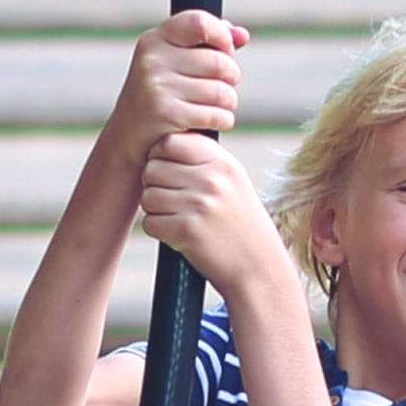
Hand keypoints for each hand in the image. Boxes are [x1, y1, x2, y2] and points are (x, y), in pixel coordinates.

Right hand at [107, 10, 249, 167]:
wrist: (127, 139)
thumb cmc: (158, 97)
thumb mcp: (172, 63)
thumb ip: (207, 43)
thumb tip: (242, 36)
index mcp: (154, 41)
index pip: (200, 22)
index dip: (222, 37)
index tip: (226, 51)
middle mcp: (152, 61)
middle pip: (219, 62)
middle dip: (232, 77)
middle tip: (225, 88)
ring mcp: (157, 88)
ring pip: (221, 91)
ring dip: (230, 102)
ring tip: (221, 106)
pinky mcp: (166, 115)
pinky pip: (214, 114)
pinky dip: (223, 120)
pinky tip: (216, 122)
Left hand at [139, 133, 284, 294]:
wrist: (257, 265)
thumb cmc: (239, 222)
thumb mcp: (232, 180)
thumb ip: (204, 158)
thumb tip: (164, 140)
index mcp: (220, 161)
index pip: (169, 142)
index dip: (160, 157)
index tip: (169, 173)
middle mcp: (211, 179)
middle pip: (152, 169)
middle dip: (154, 185)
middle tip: (171, 200)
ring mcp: (199, 204)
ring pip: (148, 197)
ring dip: (155, 210)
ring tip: (176, 217)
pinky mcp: (188, 231)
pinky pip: (150, 223)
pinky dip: (159, 231)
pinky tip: (177, 234)